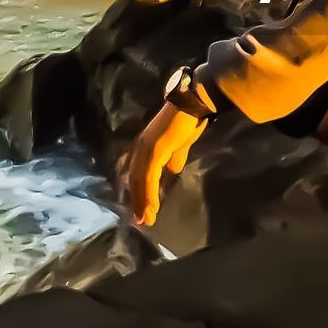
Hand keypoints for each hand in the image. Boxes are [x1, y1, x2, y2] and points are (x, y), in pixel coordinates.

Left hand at [114, 103, 207, 226]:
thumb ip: (172, 161)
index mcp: (143, 148)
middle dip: (137, 203)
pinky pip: (149, 176)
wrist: (193, 105)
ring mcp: (145, 148)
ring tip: (145, 220)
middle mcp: (139, 148)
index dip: (138, 194)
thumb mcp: (178, 148)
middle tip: (141, 222)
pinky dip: (149, 193)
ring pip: (139, 181)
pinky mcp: (154, 150)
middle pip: (134, 180)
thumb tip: (170, 173)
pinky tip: (152, 207)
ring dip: (142, 202)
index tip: (141, 212)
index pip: (136, 175)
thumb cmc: (187, 123)